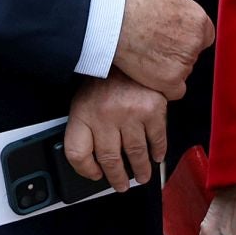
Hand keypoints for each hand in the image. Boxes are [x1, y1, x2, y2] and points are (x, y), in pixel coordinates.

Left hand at [65, 70, 167, 191]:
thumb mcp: (85, 99)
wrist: (127, 50)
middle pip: (109, 160)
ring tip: (142, 176)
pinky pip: (157, 140)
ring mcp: (130, 114)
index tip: (95, 174)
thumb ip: (86, 127)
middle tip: (122, 185)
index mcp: (83, 113)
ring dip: (140, 170)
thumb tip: (93, 160)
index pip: (77, 153)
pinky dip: (158, 151)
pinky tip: (156, 156)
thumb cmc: (106, 78)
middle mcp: (105, 116)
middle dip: (117, 178)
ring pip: (135, 155)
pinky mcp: (153, 110)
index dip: (85, 170)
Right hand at [113, 0, 212, 100]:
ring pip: (182, 71)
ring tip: (147, 57)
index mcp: (198, 19)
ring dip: (169, 68)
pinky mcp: (168, 80)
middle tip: (155, 45)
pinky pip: (174, 91)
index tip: (171, 35)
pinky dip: (164, 88)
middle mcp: (195, 42)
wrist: (111, 17)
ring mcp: (183, 63)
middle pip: (192, 54)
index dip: (187, 35)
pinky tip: (149, 76)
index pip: (204, 35)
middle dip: (177, 51)